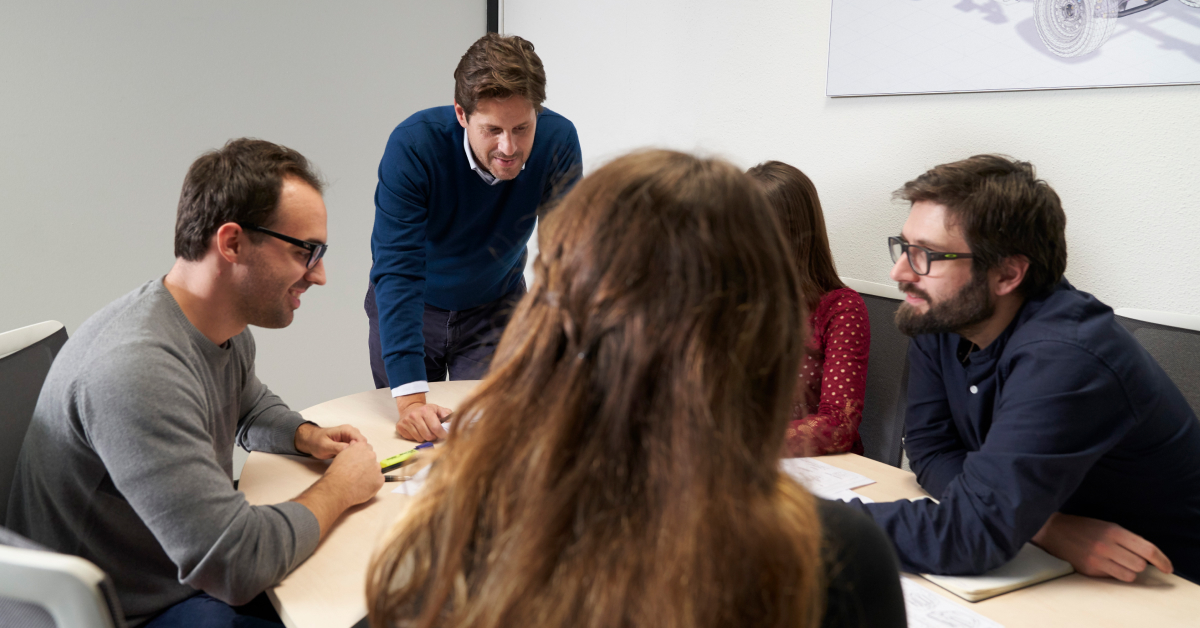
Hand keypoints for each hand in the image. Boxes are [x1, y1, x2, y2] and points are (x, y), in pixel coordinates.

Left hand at [294, 423, 365, 459]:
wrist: (311, 441)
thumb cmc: (316, 442)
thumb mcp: (325, 446)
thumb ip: (337, 447)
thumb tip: (349, 449)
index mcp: (346, 430)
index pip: (361, 440)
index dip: (360, 450)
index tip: (355, 460)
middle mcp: (351, 433)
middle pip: (364, 445)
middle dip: (360, 454)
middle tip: (351, 463)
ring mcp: (351, 438)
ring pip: (361, 449)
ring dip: (357, 456)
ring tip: (349, 464)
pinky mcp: (350, 444)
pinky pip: (356, 451)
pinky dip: (354, 456)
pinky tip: (348, 462)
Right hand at [323, 440, 384, 506]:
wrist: (338, 489)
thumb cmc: (336, 474)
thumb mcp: (341, 455)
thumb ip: (351, 448)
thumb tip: (355, 445)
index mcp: (361, 447)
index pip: (366, 447)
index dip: (361, 455)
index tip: (357, 461)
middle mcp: (371, 455)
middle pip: (372, 457)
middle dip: (366, 463)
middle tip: (357, 472)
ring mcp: (377, 468)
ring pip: (375, 469)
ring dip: (370, 473)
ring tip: (358, 480)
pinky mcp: (380, 480)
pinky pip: (378, 480)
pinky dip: (373, 483)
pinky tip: (363, 486)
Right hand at [394, 393, 450, 441]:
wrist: (409, 408)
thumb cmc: (426, 411)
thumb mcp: (437, 409)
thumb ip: (446, 414)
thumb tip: (451, 422)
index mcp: (425, 411)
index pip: (436, 428)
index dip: (442, 434)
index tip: (445, 436)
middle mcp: (414, 416)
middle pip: (428, 436)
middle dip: (433, 436)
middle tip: (433, 432)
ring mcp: (406, 422)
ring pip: (420, 439)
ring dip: (424, 437)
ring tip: (424, 431)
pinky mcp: (400, 427)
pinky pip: (411, 439)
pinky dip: (416, 437)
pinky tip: (416, 431)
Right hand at [1032, 512, 1173, 581]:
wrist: (1053, 531)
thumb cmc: (1084, 528)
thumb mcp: (1107, 526)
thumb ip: (1127, 540)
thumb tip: (1148, 557)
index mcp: (1114, 531)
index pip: (1147, 549)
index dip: (1162, 560)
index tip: (1168, 567)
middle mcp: (1106, 545)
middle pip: (1140, 565)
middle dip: (1140, 564)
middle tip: (1133, 559)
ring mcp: (1097, 559)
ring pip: (1129, 575)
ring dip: (1129, 571)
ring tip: (1119, 563)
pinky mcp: (1089, 569)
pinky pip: (1113, 577)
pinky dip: (1115, 573)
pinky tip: (1105, 564)